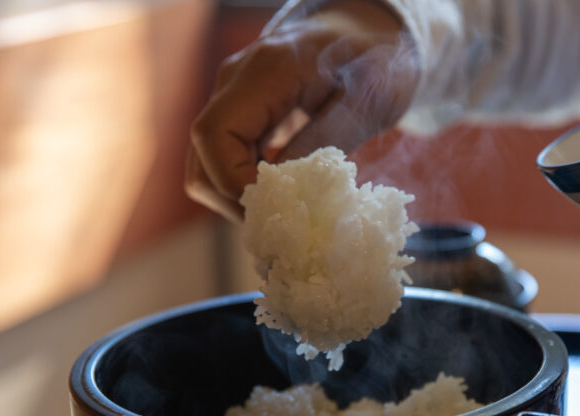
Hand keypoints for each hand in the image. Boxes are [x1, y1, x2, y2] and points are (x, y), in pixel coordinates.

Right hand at [186, 0, 417, 220]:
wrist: (371, 28)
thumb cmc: (377, 57)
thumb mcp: (367, 99)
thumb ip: (327, 139)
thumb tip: (286, 188)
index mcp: (266, 72)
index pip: (214, 135)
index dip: (234, 182)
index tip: (275, 206)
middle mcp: (235, 82)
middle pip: (202, 161)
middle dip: (236, 202)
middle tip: (284, 223)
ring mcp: (233, 98)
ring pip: (205, 168)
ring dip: (238, 200)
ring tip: (285, 213)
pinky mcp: (241, 115)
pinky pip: (224, 162)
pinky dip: (244, 188)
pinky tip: (282, 197)